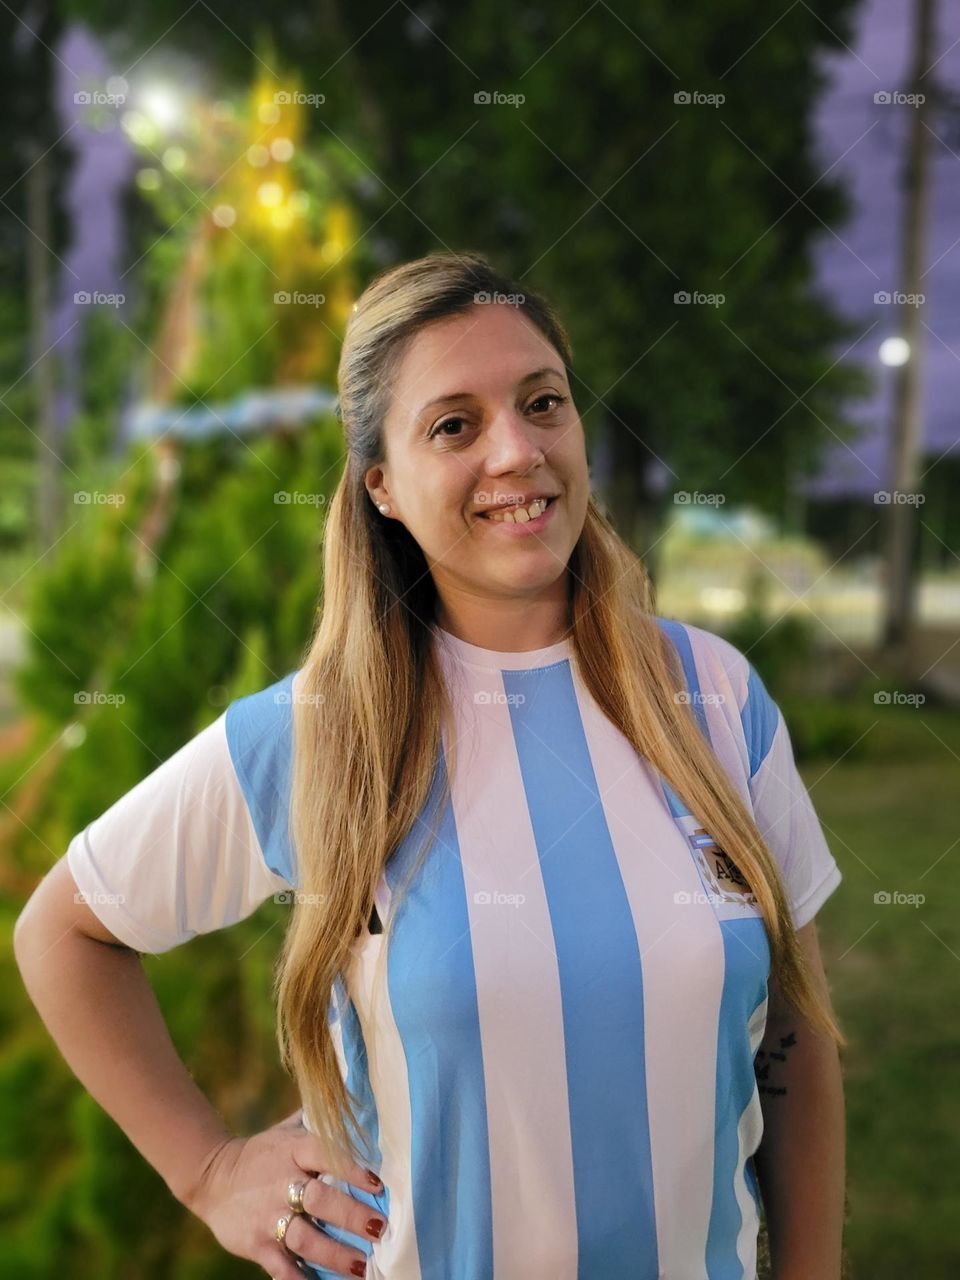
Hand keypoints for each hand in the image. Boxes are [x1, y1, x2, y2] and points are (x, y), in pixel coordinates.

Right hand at [186, 1110, 386, 1278]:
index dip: (353, 1169)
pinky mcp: (255, 1243)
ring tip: (362, 1265)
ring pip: (304, 1237)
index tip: (379, 1184)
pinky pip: (278, 1265)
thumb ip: (319, 1121)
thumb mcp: (287, 1131)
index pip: (327, 1155)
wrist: (211, 1177)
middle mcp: (283, 1182)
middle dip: (352, 1216)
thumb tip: (358, 1096)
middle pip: (321, 1199)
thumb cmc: (263, 1153)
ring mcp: (268, 1215)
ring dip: (334, 1253)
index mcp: (294, 1151)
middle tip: (381, 1228)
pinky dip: (296, 1278)